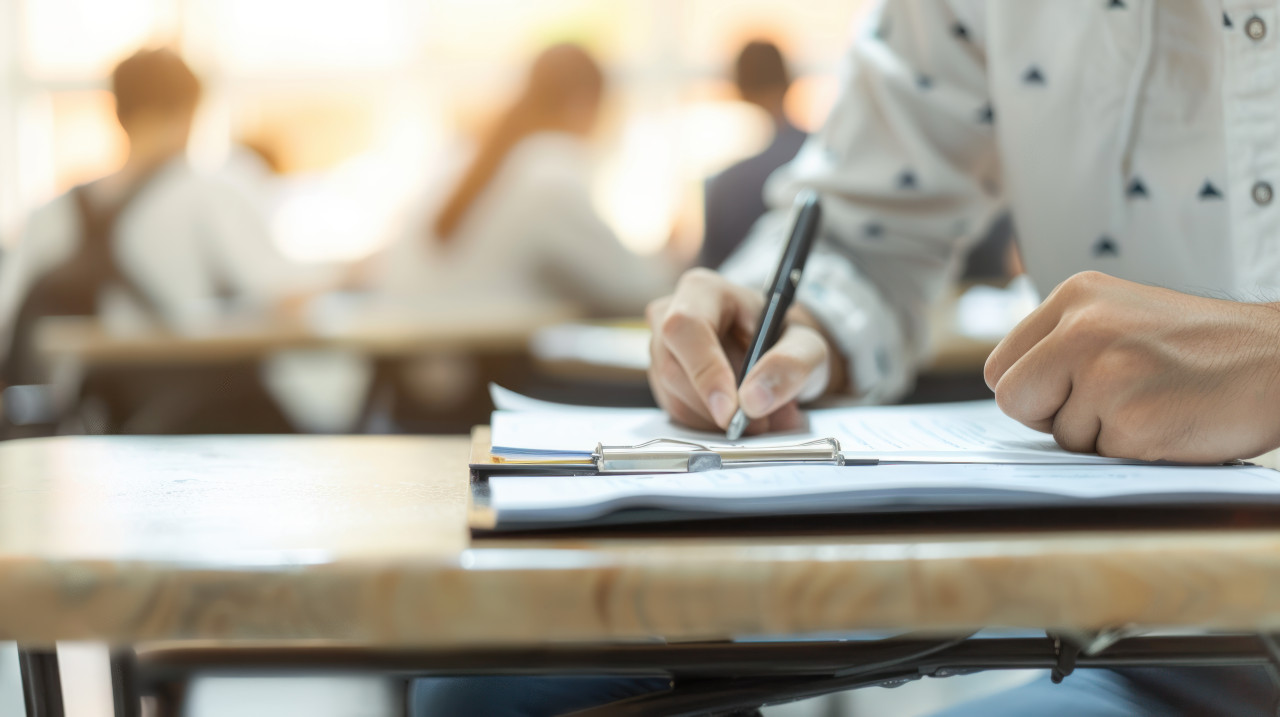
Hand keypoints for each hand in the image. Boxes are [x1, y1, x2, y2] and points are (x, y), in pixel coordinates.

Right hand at [646, 268, 844, 434]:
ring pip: (675, 397)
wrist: (775, 350)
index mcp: (702, 290)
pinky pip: (678, 413)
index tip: (731, 410)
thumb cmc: (785, 338)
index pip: (686, 328)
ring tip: (761, 416)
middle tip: (761, 421)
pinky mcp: (661, 380)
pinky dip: (712, 424)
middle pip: (674, 369)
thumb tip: (754, 399)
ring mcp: (660, 349)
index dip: (705, 371)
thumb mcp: (807, 346)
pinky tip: (741, 415)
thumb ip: (791, 365)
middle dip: (718, 405)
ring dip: (719, 418)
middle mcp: (669, 315)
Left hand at [985, 271, 1279, 461]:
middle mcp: (1083, 327)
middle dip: (1049, 416)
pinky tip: (1170, 421)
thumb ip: (1064, 343)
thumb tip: (1011, 392)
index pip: (1002, 366)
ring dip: (1100, 434)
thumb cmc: (1203, 349)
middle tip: (1107, 405)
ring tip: (1153, 403)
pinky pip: (1102, 456)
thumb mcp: (1123, 316)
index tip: (1066, 392)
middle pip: (1013, 398)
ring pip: (1059, 434)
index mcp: (1076, 296)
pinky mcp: (1132, 417)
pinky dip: (1133, 449)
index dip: (1030, 391)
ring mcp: (1106, 371)